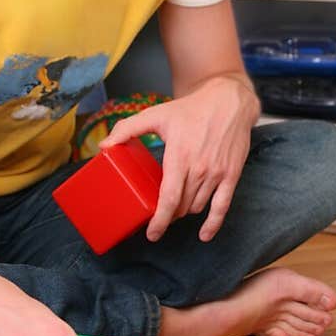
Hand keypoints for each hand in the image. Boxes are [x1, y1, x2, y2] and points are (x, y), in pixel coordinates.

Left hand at [100, 74, 257, 243]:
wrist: (229, 101)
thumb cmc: (191, 108)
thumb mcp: (156, 114)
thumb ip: (128, 128)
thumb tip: (104, 145)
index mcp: (180, 156)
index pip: (169, 198)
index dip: (159, 221)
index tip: (151, 233)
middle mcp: (200, 168)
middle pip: (181, 206)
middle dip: (168, 215)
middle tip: (158, 214)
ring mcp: (217, 173)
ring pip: (197, 206)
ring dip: (184, 213)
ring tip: (174, 210)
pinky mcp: (232, 174)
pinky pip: (223, 206)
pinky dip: (213, 224)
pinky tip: (204, 235)